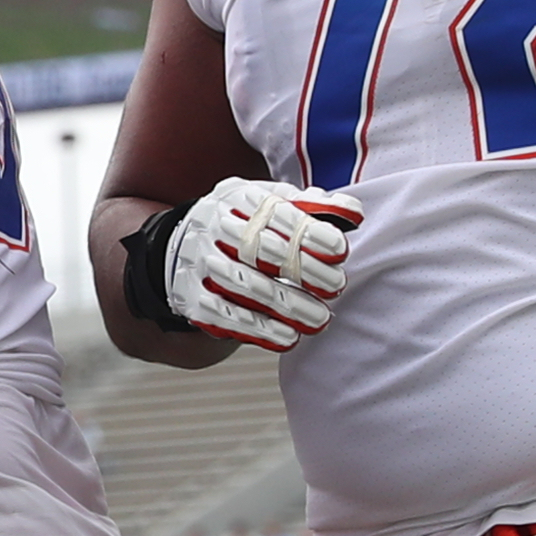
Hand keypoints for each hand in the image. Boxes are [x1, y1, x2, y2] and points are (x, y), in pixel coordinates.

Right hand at [159, 180, 366, 353]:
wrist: (182, 247)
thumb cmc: (243, 224)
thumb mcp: (270, 203)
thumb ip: (311, 207)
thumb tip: (352, 212)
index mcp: (238, 199)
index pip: (277, 213)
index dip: (310, 232)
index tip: (339, 251)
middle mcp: (215, 226)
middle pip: (262, 250)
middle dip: (303, 270)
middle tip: (336, 287)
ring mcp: (200, 262)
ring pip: (246, 285)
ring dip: (286, 305)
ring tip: (319, 319)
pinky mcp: (191, 296)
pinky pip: (225, 314)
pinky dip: (259, 328)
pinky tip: (287, 337)